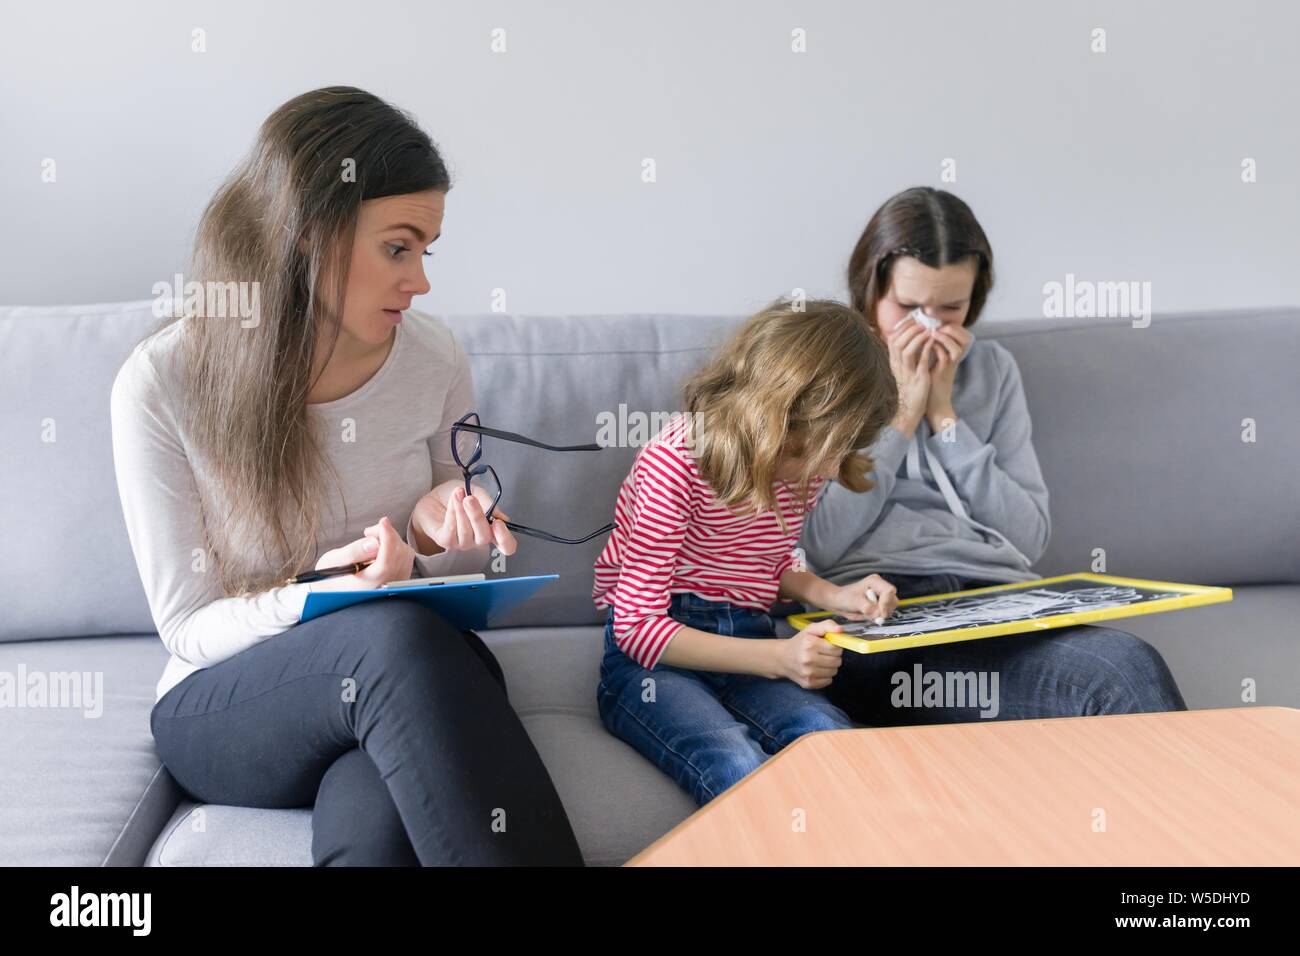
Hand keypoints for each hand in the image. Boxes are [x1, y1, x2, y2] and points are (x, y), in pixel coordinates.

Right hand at [310, 515, 414, 590]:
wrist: (334, 591)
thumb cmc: (330, 576)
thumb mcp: (332, 562)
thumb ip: (353, 552)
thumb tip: (375, 543)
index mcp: (368, 586)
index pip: (386, 562)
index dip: (387, 538)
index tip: (382, 522)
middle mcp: (385, 587)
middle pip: (398, 555)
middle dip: (387, 535)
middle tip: (368, 532)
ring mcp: (396, 585)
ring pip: (405, 554)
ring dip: (391, 539)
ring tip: (371, 540)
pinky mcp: (401, 580)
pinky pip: (406, 558)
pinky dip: (396, 546)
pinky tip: (380, 547)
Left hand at [411, 479, 517, 556]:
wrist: (433, 498)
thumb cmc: (457, 497)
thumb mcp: (475, 492)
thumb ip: (488, 503)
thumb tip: (501, 516)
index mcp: (491, 530)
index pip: (506, 545)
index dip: (505, 539)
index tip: (498, 523)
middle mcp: (478, 540)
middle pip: (484, 537)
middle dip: (477, 517)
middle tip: (470, 499)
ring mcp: (462, 543)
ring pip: (466, 531)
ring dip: (461, 510)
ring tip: (458, 493)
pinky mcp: (446, 541)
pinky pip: (451, 529)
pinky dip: (452, 512)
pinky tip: (452, 500)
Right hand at [772, 618, 843, 688]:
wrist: (783, 658)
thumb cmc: (800, 643)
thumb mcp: (811, 629)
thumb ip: (827, 625)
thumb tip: (840, 630)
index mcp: (809, 644)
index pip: (836, 648)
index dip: (834, 646)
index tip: (827, 645)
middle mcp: (807, 659)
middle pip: (837, 661)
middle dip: (834, 656)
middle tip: (824, 653)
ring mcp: (807, 673)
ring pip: (834, 671)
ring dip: (830, 666)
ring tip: (820, 661)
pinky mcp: (808, 683)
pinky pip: (829, 680)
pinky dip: (825, 676)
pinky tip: (817, 670)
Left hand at [827, 574, 897, 623]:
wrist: (839, 602)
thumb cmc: (844, 598)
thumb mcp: (854, 601)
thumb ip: (867, 607)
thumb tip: (877, 614)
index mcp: (875, 581)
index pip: (889, 591)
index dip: (885, 603)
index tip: (879, 613)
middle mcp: (880, 588)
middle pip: (893, 600)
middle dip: (884, 610)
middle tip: (873, 615)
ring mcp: (881, 597)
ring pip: (891, 608)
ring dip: (881, 614)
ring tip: (867, 613)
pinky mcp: (880, 605)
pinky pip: (885, 613)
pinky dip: (878, 617)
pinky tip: (868, 615)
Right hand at [885, 321, 934, 435]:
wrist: (908, 412)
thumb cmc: (909, 390)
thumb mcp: (904, 371)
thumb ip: (904, 356)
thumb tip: (909, 340)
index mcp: (893, 363)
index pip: (892, 339)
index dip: (902, 327)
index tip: (913, 320)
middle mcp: (897, 366)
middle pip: (897, 341)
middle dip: (910, 329)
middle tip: (922, 323)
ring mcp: (907, 373)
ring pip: (906, 350)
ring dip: (917, 337)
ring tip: (928, 331)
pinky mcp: (918, 380)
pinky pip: (921, 362)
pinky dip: (927, 349)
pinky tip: (933, 342)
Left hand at [925, 323, 971, 428]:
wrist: (930, 398)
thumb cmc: (929, 377)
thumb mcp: (932, 358)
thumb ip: (933, 344)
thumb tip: (924, 328)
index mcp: (954, 352)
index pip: (962, 333)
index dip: (952, 325)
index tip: (936, 322)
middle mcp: (956, 358)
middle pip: (966, 337)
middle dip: (952, 329)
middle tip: (937, 326)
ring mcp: (951, 365)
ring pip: (959, 346)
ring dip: (946, 337)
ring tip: (933, 333)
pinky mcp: (944, 372)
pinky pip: (945, 357)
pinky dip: (938, 348)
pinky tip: (929, 345)